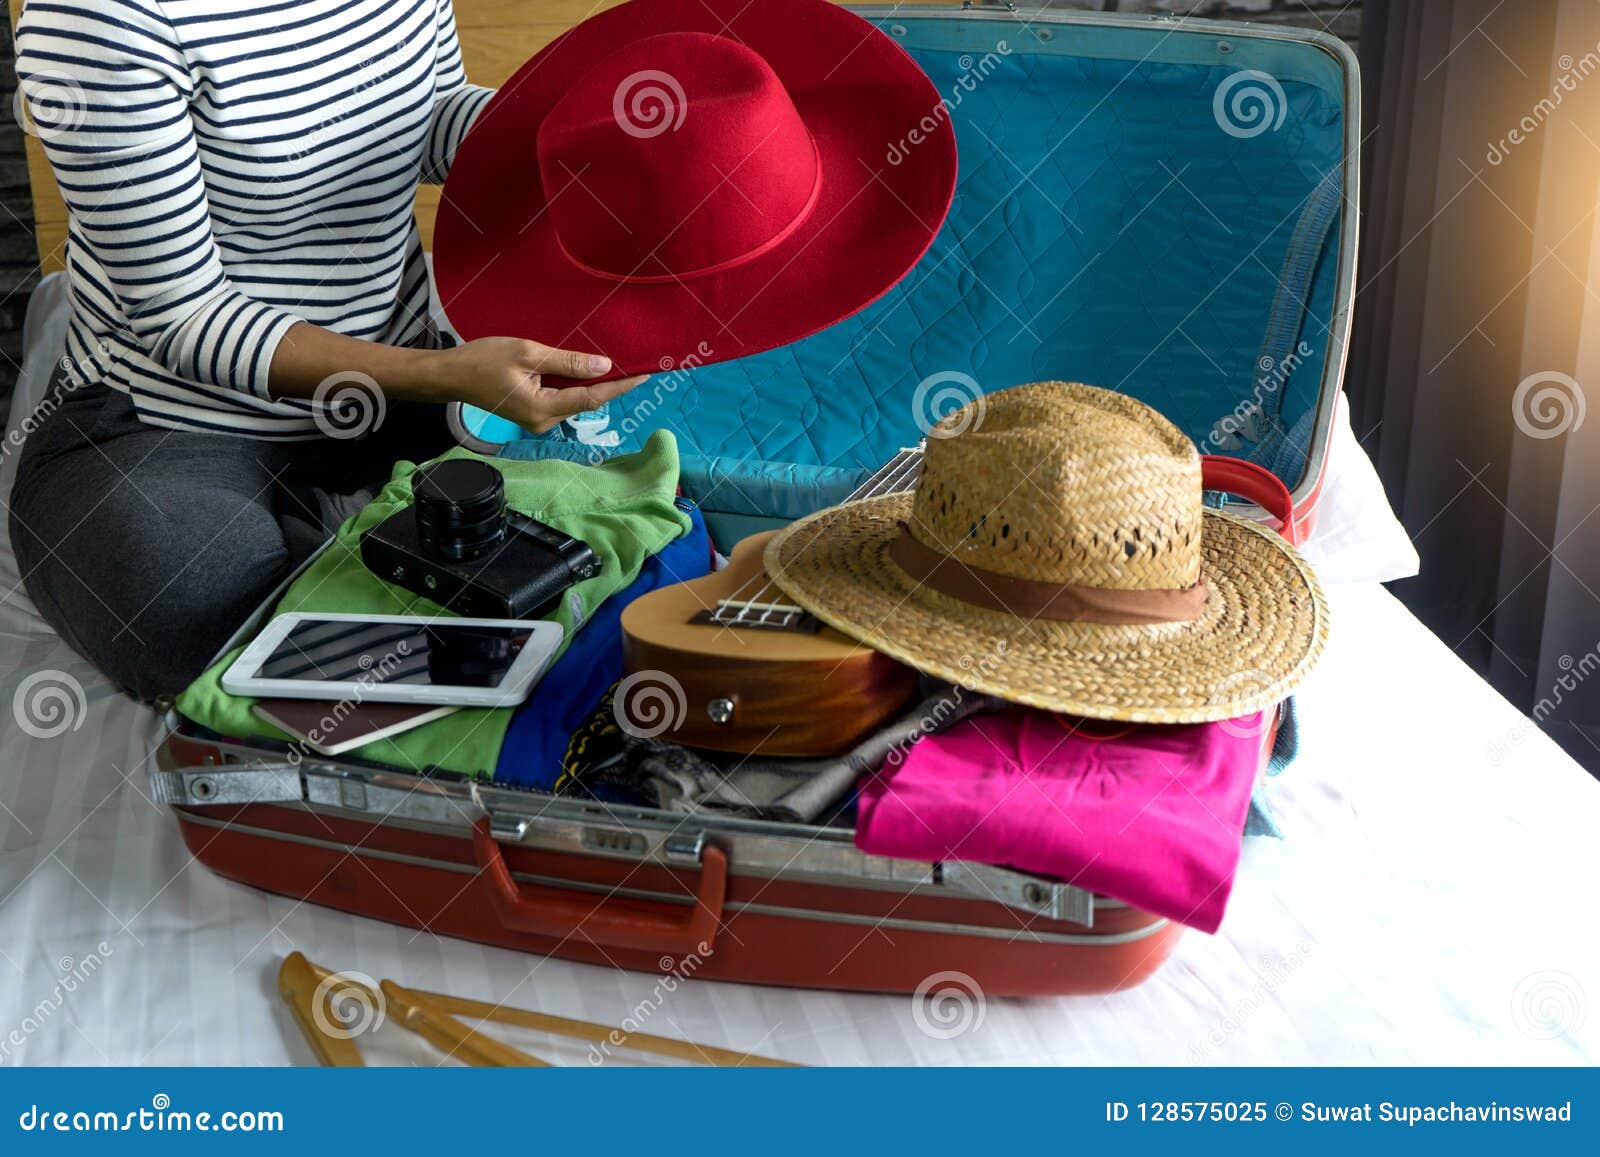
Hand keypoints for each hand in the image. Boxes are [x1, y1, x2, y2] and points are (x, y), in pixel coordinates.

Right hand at [434, 337, 647, 433]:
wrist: (451, 375)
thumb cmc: (483, 360)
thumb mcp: (528, 353)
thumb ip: (568, 362)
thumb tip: (604, 366)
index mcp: (543, 409)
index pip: (593, 397)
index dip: (621, 385)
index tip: (646, 373)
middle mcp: (545, 422)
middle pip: (587, 401)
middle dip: (611, 383)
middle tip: (637, 362)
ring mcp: (539, 421)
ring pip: (575, 400)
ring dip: (593, 383)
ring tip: (618, 362)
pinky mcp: (534, 414)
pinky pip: (562, 398)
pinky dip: (575, 384)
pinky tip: (586, 369)